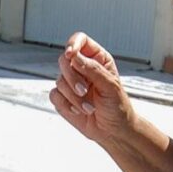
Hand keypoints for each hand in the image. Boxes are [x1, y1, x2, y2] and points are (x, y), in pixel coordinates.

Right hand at [50, 33, 139, 149]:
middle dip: (72, 77)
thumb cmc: (117, 107)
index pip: (80, 41)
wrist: (113, 131)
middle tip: (84, 90)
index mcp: (97, 59)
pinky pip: (54, 95)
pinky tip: (79, 111)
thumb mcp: (111, 86)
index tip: (70, 54)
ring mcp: (71, 82)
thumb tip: (76, 58)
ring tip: (89, 107)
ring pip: (59, 80)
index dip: (73, 44)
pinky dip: (66, 104)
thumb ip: (94, 70)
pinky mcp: (63, 97)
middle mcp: (82, 68)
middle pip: (64, 60)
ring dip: (73, 96)